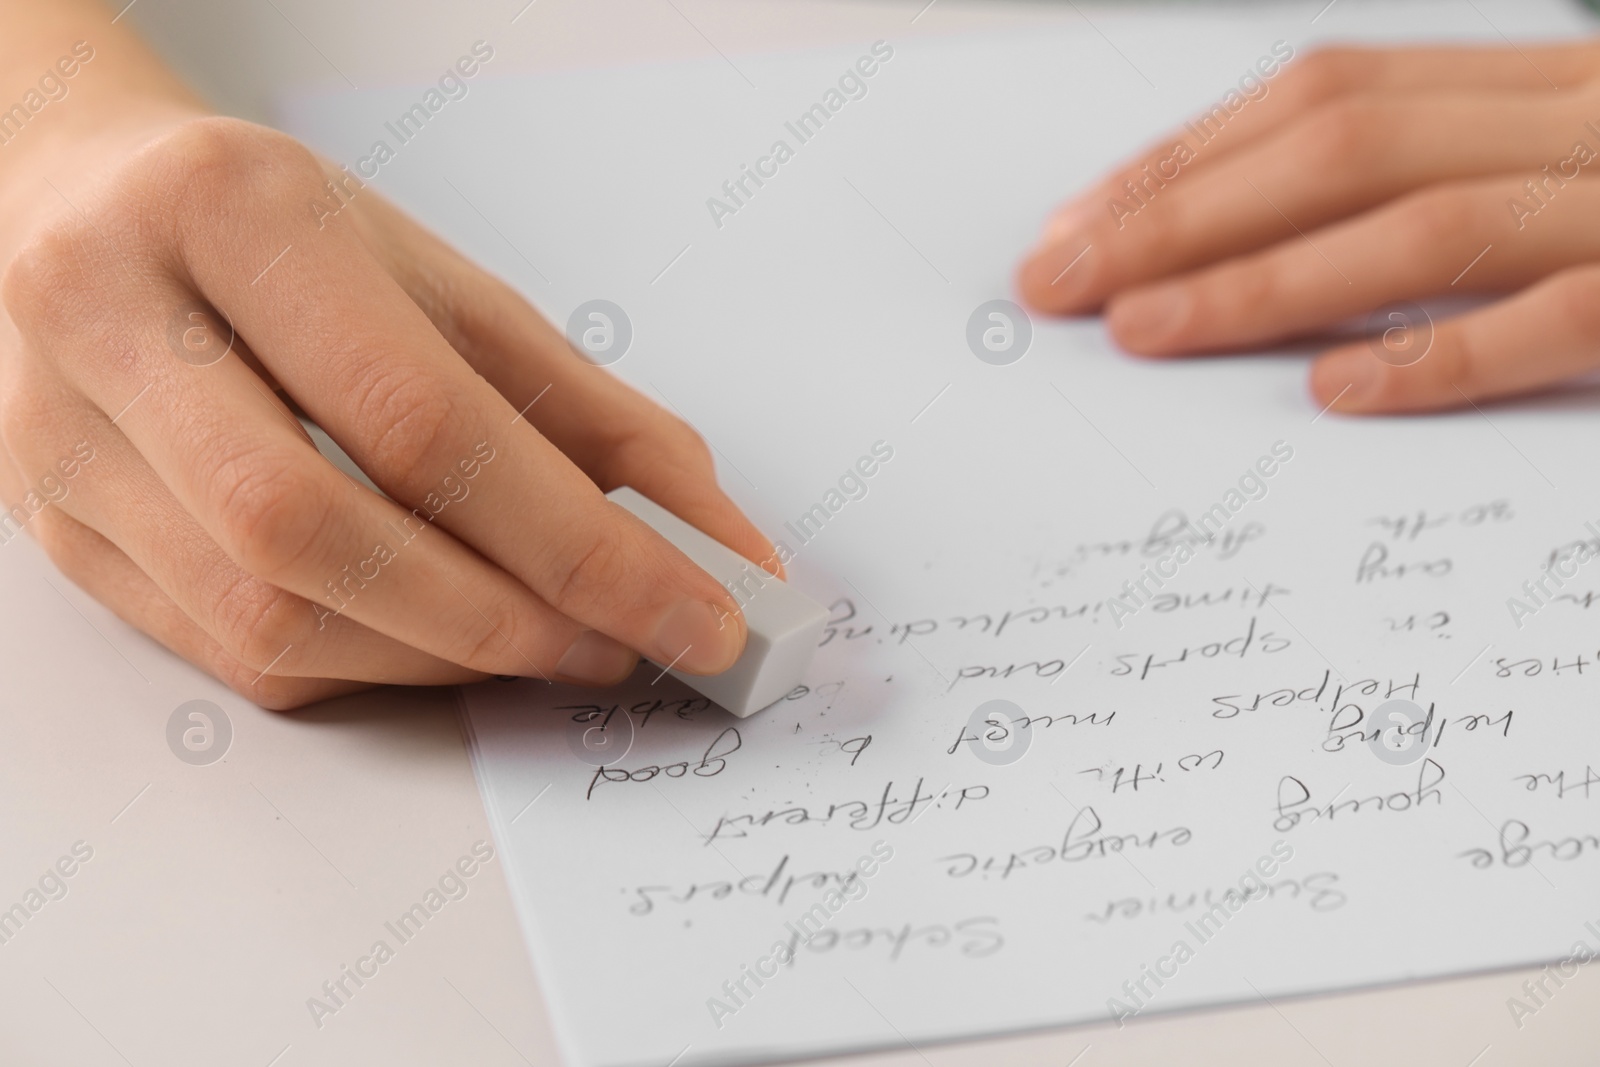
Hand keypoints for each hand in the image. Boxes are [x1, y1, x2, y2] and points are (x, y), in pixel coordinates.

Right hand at [0, 36, 773, 708]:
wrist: (95, 208)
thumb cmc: (288, 241)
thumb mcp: (452, 289)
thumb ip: (595, 417)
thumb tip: (718, 540)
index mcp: (233, 219)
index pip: (424, 420)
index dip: (580, 543)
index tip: (697, 609)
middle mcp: (115, 320)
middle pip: (321, 531)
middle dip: (502, 617)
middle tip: (616, 643)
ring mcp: (64, 438)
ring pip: (264, 617)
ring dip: (439, 658)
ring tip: (545, 641)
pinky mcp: (58, 531)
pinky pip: (228, 651)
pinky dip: (365, 666)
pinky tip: (439, 639)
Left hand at [1018, 43, 1599, 412]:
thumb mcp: (1559, 160)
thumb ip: (1432, 176)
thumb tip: (1229, 237)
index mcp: (1544, 83)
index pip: (1334, 96)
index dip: (1192, 157)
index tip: (1079, 222)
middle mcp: (1579, 123)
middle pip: (1348, 150)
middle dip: (1184, 216)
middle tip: (1063, 281)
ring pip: (1426, 228)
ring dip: (1264, 282)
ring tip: (1142, 331)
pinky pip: (1556, 320)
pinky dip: (1437, 356)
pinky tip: (1329, 390)